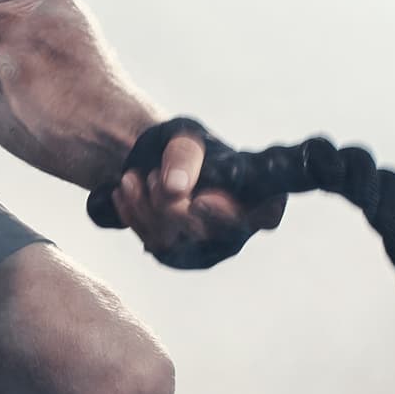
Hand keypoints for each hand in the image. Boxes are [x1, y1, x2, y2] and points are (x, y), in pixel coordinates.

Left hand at [97, 117, 284, 269]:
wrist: (155, 162)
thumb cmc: (182, 147)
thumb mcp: (183, 136)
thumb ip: (183, 155)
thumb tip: (175, 188)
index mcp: (259, 193)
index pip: (267, 213)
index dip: (235, 211)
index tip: (199, 199)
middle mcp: (241, 227)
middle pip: (206, 230)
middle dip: (171, 203)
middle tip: (152, 176)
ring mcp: (212, 247)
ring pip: (176, 240)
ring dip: (145, 205)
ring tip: (134, 176)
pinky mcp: (182, 256)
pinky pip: (154, 244)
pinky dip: (134, 215)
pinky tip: (126, 192)